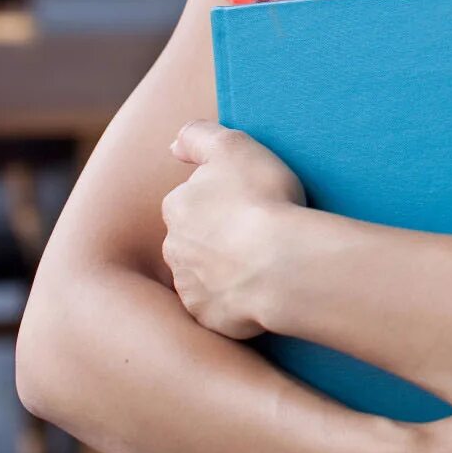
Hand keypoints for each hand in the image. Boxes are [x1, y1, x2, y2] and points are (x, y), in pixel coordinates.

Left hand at [161, 120, 304, 339]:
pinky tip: (261, 286)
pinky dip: (235, 297)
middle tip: (256, 230)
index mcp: (177, 207)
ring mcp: (190, 285)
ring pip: (203, 272)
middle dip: (216, 236)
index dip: (219, 198)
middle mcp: (174, 248)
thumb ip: (199, 136)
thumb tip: (173, 145)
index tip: (247, 200)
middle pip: (193, 237)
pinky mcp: (209, 316)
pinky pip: (219, 305)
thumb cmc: (260, 200)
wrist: (278, 264)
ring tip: (263, 260)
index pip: (191, 199)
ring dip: (224, 267)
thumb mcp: (233, 146)